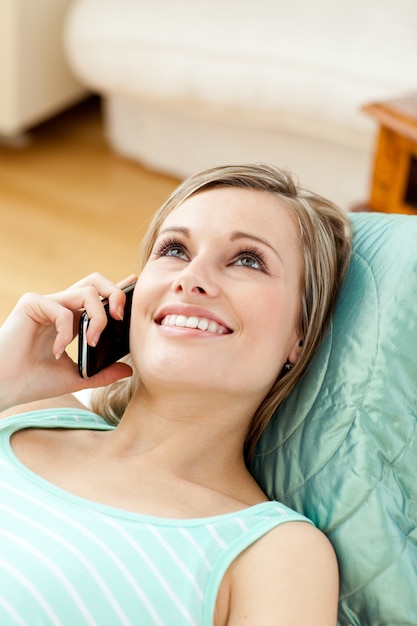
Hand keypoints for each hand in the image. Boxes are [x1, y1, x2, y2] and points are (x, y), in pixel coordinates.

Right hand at [0, 273, 134, 411]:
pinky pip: (62, 310)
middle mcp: (60, 307)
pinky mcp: (32, 303)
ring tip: (91, 341)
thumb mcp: (77, 377)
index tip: (134, 283)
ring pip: (86, 291)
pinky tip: (57, 351)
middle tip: (119, 317)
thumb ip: (102, 373)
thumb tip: (129, 371)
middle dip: (115, 293)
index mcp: (70, 319)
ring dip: (98, 317)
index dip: (117, 288)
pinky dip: (66, 332)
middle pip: (95, 281)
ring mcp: (46, 303)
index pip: (98, 296)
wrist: (4, 388)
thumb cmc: (33, 382)